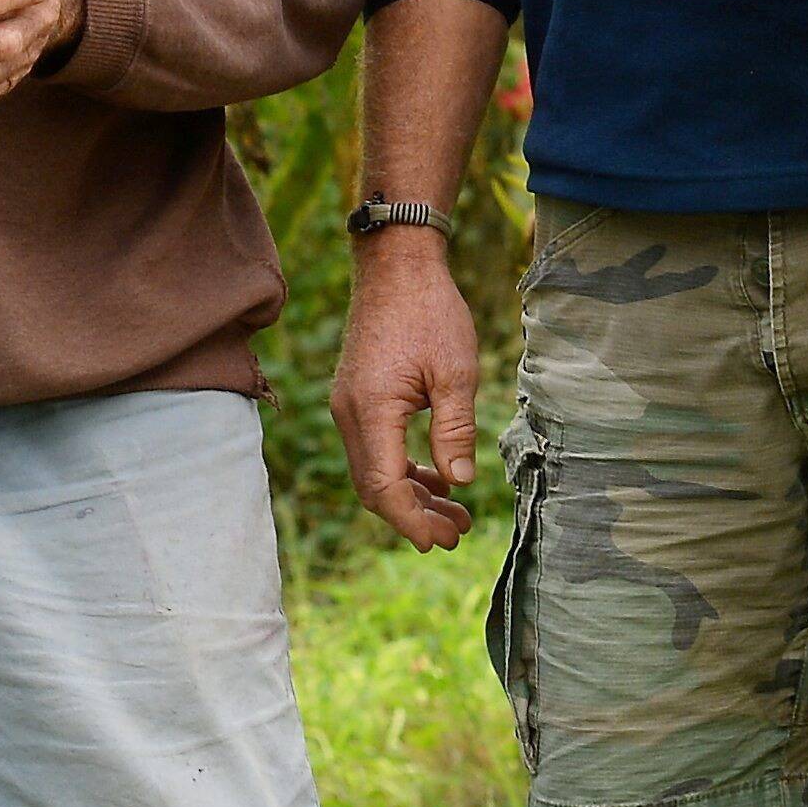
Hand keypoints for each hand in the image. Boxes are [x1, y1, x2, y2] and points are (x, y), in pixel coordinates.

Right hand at [333, 236, 490, 549]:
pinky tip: (435, 477)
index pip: (383, 486)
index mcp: (372, 409)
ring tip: (455, 512)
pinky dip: (401, 469)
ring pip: (372, 470)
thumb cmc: (430, 312)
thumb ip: (456, 431)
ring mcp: (348, 405)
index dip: (412, 520)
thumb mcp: (456, 372)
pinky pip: (373, 448)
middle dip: (413, 516)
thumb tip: (459, 483)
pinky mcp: (356, 397)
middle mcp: (349, 413)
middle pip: (372, 487)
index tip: (442, 540)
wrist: (397, 266)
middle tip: (457, 533)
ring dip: (410, 495)